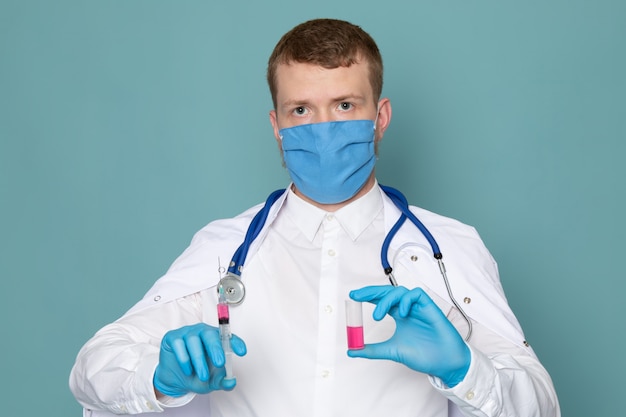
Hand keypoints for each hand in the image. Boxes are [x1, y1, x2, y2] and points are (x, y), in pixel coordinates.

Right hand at [153, 323, 246, 396]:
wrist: (175, 379)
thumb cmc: (196, 374)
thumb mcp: (211, 381)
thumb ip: (222, 382)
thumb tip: (231, 382)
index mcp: (216, 339)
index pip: (228, 337)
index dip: (236, 343)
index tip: (242, 352)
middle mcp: (202, 332)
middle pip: (210, 334)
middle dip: (216, 349)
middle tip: (220, 363)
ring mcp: (187, 333)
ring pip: (193, 341)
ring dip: (199, 360)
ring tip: (203, 375)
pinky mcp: (173, 337)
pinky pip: (178, 344)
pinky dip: (184, 359)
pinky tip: (188, 370)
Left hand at [348, 285, 469, 386]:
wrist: (444, 363)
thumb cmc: (423, 356)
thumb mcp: (392, 351)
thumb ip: (372, 350)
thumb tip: (351, 350)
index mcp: (398, 316)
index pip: (380, 300)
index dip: (367, 296)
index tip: (352, 297)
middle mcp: (407, 309)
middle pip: (387, 292)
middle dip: (371, 291)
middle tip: (357, 295)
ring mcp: (418, 307)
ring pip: (399, 291)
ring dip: (386, 300)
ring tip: (378, 315)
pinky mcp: (430, 307)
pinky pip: (416, 294)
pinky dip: (406, 300)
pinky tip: (402, 314)